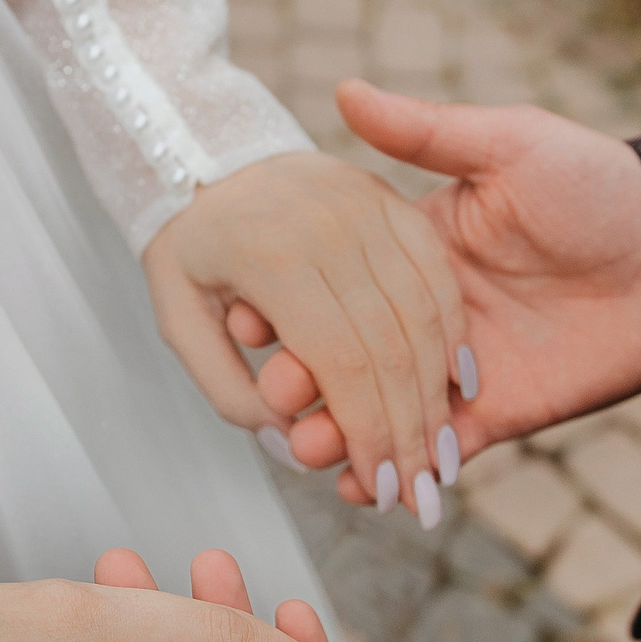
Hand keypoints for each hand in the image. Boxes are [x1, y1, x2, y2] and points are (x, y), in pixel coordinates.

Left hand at [144, 151, 467, 525]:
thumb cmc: (189, 246)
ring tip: (442, 456)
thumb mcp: (177, 317)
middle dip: (411, 432)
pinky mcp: (391, 199)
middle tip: (421, 493)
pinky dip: (454, 332)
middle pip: (392, 346)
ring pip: (425, 313)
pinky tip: (463, 383)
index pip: (342, 363)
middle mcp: (329, 225)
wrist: (206, 148)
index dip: (370, 434)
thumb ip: (226, 390)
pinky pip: (437, 272)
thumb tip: (285, 442)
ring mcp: (367, 205)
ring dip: (440, 395)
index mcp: (272, 256)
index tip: (383, 489)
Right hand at [256, 82, 640, 498]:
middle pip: (347, 355)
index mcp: (415, 251)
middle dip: (304, 381)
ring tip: (309, 449)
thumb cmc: (600, 186)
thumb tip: (344, 90)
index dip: (290, 306)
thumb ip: (426, 133)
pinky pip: (440, 450)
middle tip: (275, 398)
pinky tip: (364, 489)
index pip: (337, 285)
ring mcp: (459, 370)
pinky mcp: (499, 415)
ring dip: (341, 434)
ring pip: (383, 410)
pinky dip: (403, 473)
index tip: (248, 320)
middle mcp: (427, 314)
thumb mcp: (510, 145)